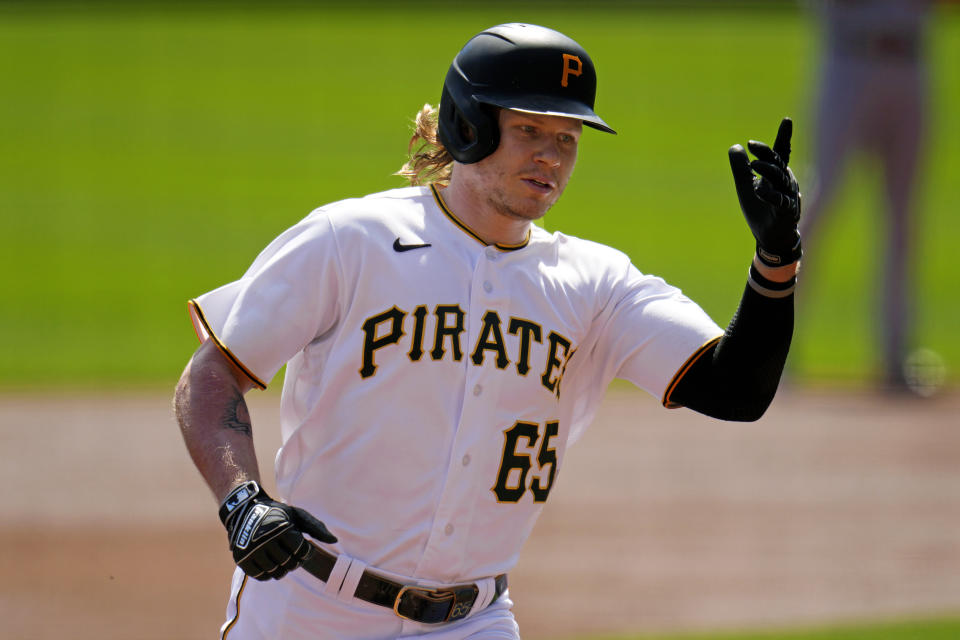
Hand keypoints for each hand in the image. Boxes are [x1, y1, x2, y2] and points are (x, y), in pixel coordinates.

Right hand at [219, 481, 336, 580]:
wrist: (246, 510)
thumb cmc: (278, 513)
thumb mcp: (298, 514)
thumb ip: (316, 527)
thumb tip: (335, 541)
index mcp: (281, 528)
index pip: (301, 552)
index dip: (306, 552)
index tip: (304, 548)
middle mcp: (265, 539)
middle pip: (290, 564)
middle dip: (295, 562)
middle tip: (293, 555)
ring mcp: (252, 550)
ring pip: (276, 572)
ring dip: (283, 569)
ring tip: (283, 560)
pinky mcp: (242, 558)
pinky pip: (261, 576)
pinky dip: (269, 574)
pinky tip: (272, 565)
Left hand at [728, 117, 801, 266]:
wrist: (769, 237)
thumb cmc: (760, 209)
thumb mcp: (746, 186)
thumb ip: (740, 167)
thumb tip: (735, 146)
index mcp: (777, 174)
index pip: (781, 153)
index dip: (784, 137)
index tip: (787, 120)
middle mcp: (786, 182)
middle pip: (778, 163)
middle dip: (767, 153)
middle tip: (752, 144)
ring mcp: (787, 196)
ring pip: (780, 180)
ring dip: (767, 171)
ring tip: (754, 164)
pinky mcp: (785, 212)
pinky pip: (779, 202)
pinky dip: (769, 195)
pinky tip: (758, 189)